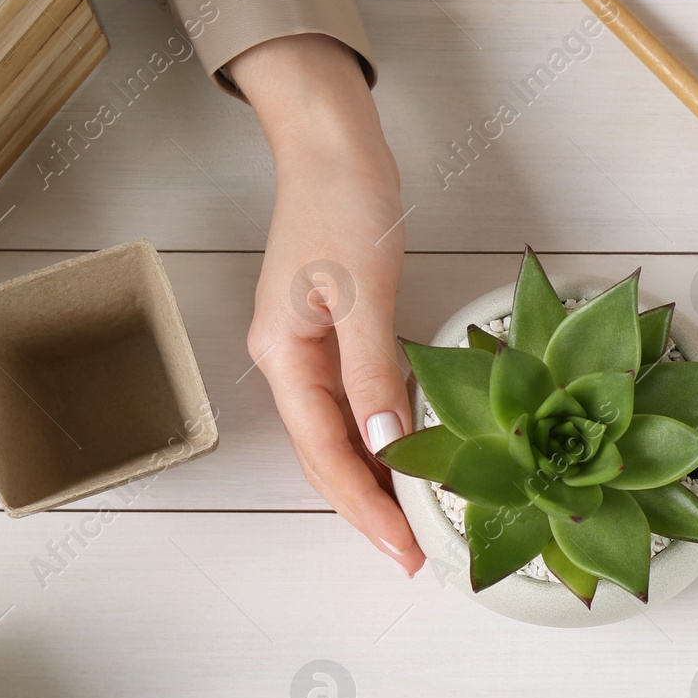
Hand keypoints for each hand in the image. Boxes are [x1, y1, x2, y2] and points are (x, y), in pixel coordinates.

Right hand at [230, 35, 423, 573]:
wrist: (331, 142)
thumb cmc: (344, 201)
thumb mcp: (362, 289)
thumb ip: (372, 371)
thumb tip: (385, 444)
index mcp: (285, 358)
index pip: (326, 457)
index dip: (365, 509)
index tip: (402, 551)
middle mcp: (287, 364)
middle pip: (325, 460)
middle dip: (366, 511)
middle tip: (412, 556)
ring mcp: (306, 351)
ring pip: (338, 438)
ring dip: (373, 483)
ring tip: (412, 523)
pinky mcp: (330, 335)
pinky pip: (352, 407)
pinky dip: (378, 440)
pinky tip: (408, 457)